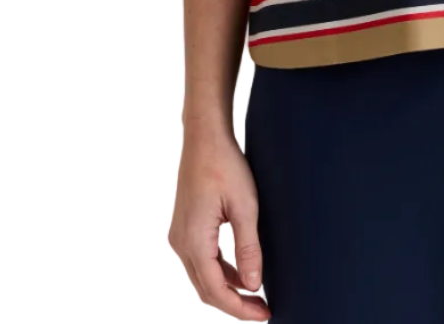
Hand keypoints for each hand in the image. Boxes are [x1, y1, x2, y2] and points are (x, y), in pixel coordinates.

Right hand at [167, 123, 270, 318]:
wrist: (204, 137)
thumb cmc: (225, 165)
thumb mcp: (245, 206)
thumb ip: (248, 248)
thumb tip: (253, 285)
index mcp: (194, 241)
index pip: (215, 291)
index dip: (239, 308)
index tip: (263, 315)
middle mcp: (181, 243)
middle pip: (206, 289)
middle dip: (234, 304)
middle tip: (262, 311)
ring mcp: (180, 235)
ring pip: (203, 277)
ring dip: (227, 289)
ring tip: (254, 297)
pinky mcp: (185, 227)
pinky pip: (202, 260)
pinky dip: (221, 271)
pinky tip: (241, 273)